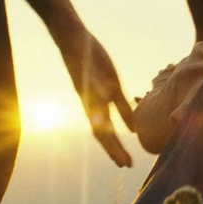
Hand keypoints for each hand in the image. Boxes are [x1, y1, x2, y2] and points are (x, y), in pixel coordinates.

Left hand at [53, 26, 135, 167]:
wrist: (70, 38)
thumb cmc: (92, 62)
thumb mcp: (112, 88)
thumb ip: (122, 110)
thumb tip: (132, 130)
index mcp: (95, 105)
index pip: (104, 133)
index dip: (114, 149)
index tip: (125, 165)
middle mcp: (90, 101)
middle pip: (100, 131)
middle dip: (112, 148)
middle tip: (124, 164)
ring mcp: (88, 88)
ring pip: (96, 113)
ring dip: (107, 132)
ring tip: (114, 141)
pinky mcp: (87, 71)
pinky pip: (94, 85)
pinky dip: (101, 94)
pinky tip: (110, 103)